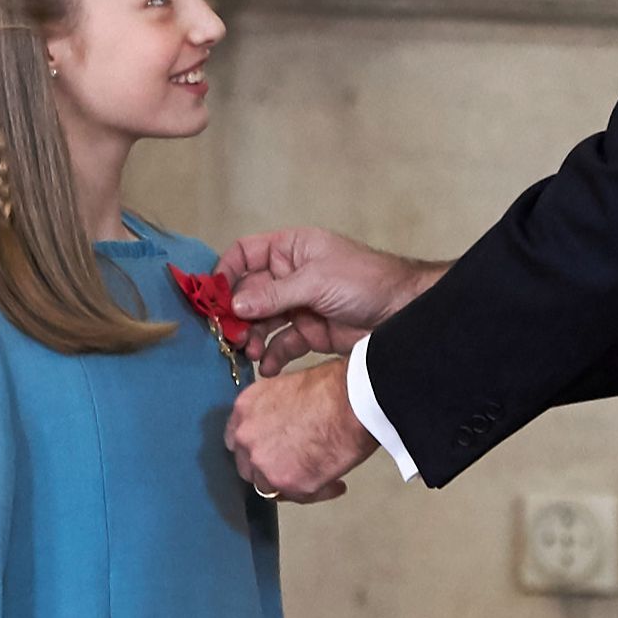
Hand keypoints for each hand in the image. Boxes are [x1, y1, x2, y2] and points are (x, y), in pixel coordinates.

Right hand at [215, 227, 445, 373]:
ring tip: (250, 352)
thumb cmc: (365, 280)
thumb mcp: (317, 281)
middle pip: (248, 293)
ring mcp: (298, 305)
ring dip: (251, 338)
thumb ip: (275, 294)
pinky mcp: (309, 333)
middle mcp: (289, 276)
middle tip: (229, 334)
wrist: (404, 312)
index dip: (226, 272)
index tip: (213, 296)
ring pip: (261, 322)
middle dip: (236, 314)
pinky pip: (281, 345)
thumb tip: (236, 305)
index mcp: (290, 250)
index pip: (245, 254)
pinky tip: (267, 367)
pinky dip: (271, 357)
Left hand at [227, 356, 376, 500]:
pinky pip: (300, 497)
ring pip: (269, 486)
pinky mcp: (290, 484)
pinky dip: (318, 492)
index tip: (269, 450)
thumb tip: (284, 424)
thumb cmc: (332, 387)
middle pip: (248, 466)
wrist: (353, 402)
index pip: (237, 439)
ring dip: (290, 482)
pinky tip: (335, 484)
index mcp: (245, 409)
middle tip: (294, 464)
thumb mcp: (289, 387)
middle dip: (269, 468)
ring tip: (317, 475)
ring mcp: (266, 465)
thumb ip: (275, 410)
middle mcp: (247, 438)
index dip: (255, 446)